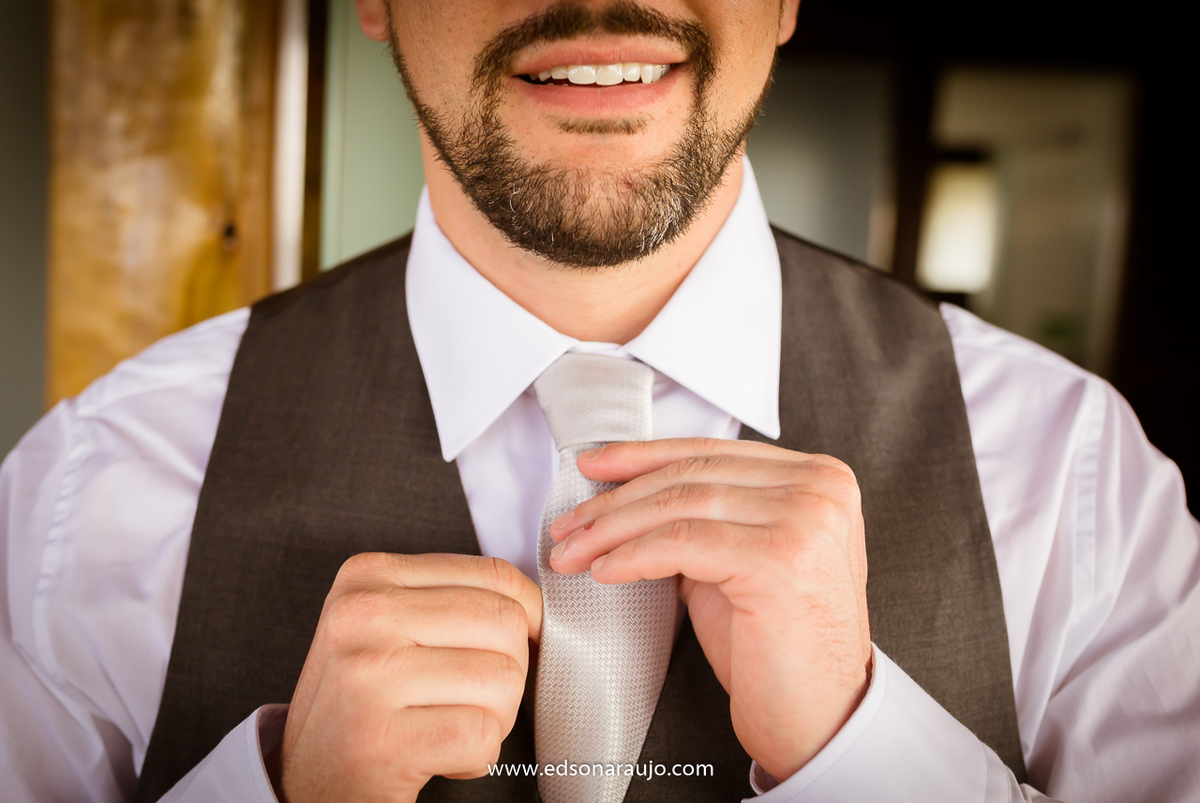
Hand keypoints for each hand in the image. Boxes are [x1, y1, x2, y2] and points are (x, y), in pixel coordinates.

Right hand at [274, 553, 541, 802]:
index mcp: (368, 576)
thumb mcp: (390, 628)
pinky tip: (440, 758)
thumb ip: (455, 601)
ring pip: (502, 679)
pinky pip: (481, 734)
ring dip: (493, 719)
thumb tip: (539, 606)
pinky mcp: (382, 737)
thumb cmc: (363, 704)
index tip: (514, 649)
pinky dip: (476, 756)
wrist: (306, 783)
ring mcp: (368, 675)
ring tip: (449, 728)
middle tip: (470, 701)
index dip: (527, 617)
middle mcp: (362, 615)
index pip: (494, 575)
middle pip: (505, 624)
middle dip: (508, 673)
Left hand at [547, 438, 870, 781]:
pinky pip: (682, 542)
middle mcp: (820, 489)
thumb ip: (706, 518)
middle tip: (569, 522)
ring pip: (681, 504)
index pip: (714, 452)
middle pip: (693, 475)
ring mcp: (805, 519)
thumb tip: (627, 495)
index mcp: (818, 479)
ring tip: (573, 550)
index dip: (644, 456)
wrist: (820, 717)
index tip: (596, 467)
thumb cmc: (779, 648)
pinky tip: (604, 571)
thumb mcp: (740, 560)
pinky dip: (632, 555)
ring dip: (612, 528)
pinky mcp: (780, 557)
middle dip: (617, 498)